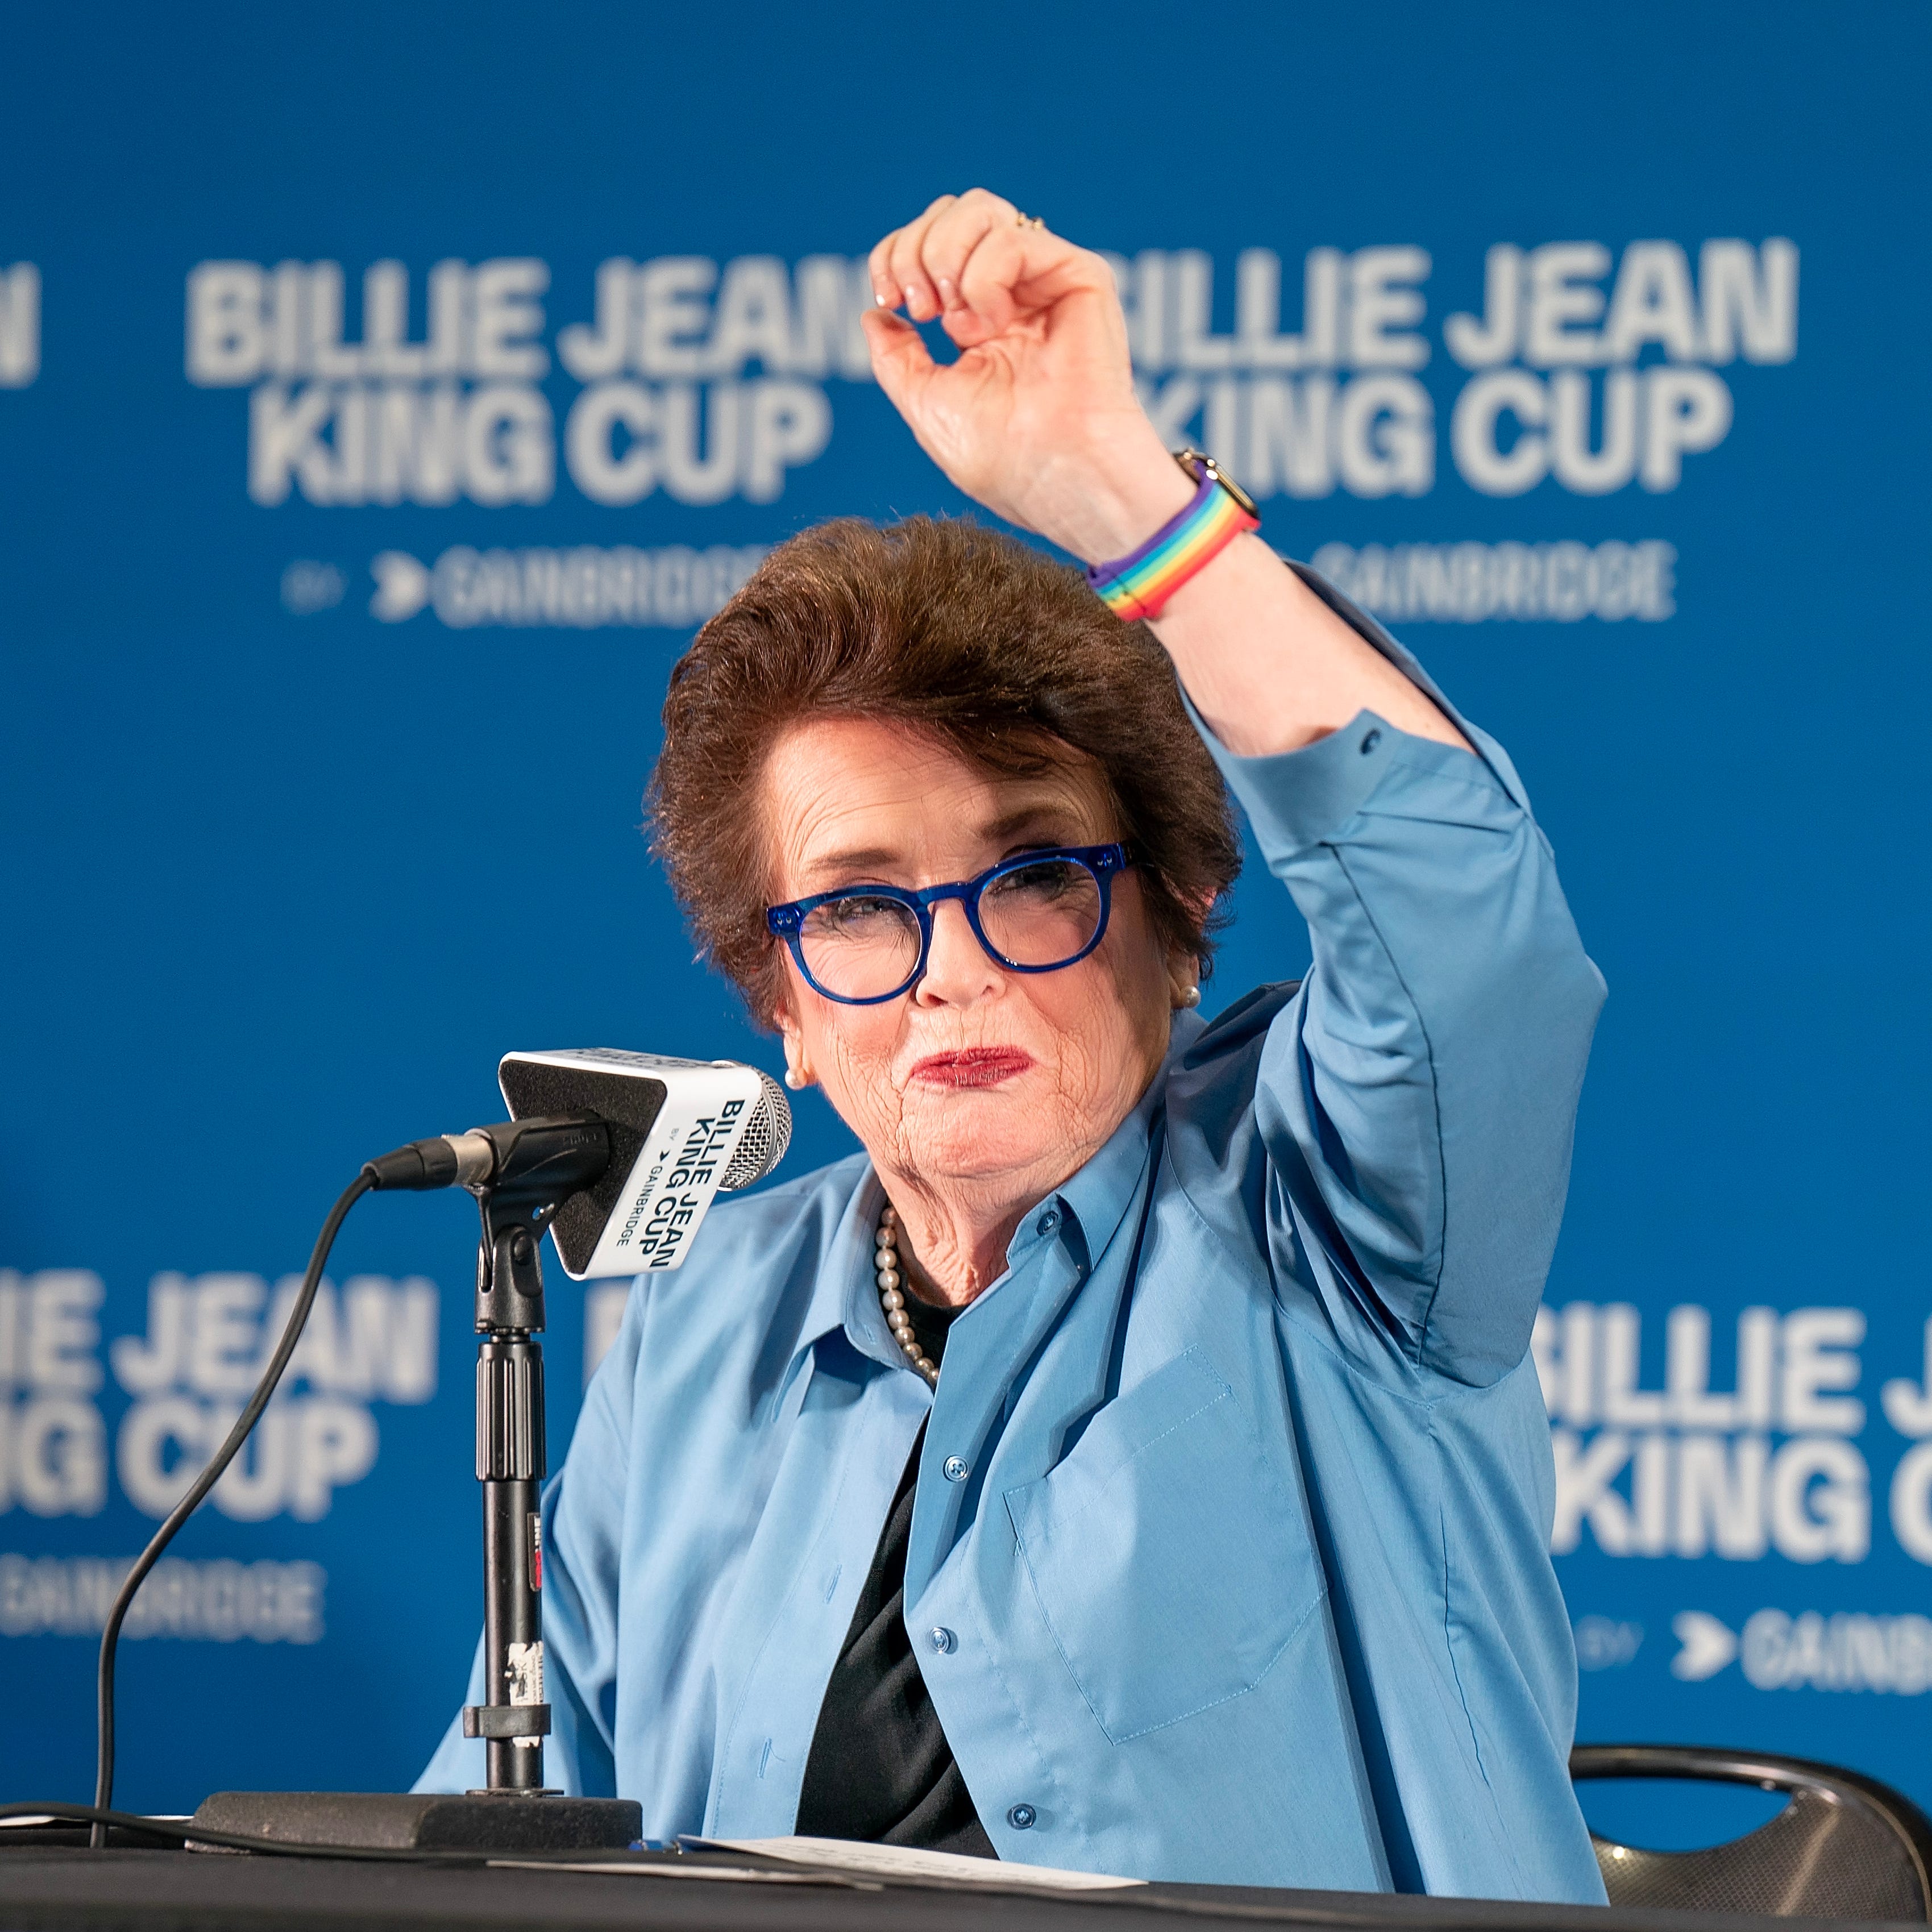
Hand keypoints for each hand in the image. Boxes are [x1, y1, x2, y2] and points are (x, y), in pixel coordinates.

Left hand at [863, 190, 1191, 563]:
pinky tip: (993, 324)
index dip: (894, 253)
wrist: (1055, 477)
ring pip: (980, 207)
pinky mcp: (1079, 276)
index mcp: (981, 322)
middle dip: (914, 249)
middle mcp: (1015, 295)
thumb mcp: (926, 403)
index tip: (887, 299)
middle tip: (919, 309)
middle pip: (951, 212)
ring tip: (953, 317)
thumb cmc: (1003, 458)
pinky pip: (1012, 236)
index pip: (930, 245)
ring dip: (945, 255)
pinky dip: (983, 276)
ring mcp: (1046, 282)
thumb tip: (875, 315)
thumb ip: (896, 358)